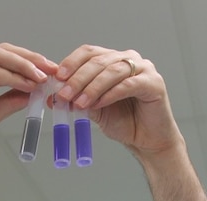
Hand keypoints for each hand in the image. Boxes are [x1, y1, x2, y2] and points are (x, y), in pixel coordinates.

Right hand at [0, 43, 57, 171]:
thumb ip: (8, 102)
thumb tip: (31, 94)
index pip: (3, 58)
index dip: (28, 62)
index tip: (50, 73)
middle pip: (3, 50)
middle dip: (31, 58)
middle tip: (53, 69)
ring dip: (25, 65)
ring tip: (44, 76)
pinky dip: (12, 77)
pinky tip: (28, 85)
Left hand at [54, 45, 182, 159]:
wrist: (146, 141)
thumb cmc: (125, 123)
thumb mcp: (94, 110)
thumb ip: (77, 99)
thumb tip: (53, 97)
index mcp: (113, 60)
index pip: (89, 52)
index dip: (71, 63)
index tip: (57, 78)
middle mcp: (129, 59)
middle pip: (99, 60)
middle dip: (78, 78)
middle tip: (64, 94)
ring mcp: (143, 69)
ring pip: (112, 71)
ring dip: (92, 87)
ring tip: (79, 103)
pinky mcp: (154, 83)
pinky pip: (128, 84)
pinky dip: (110, 94)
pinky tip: (98, 104)